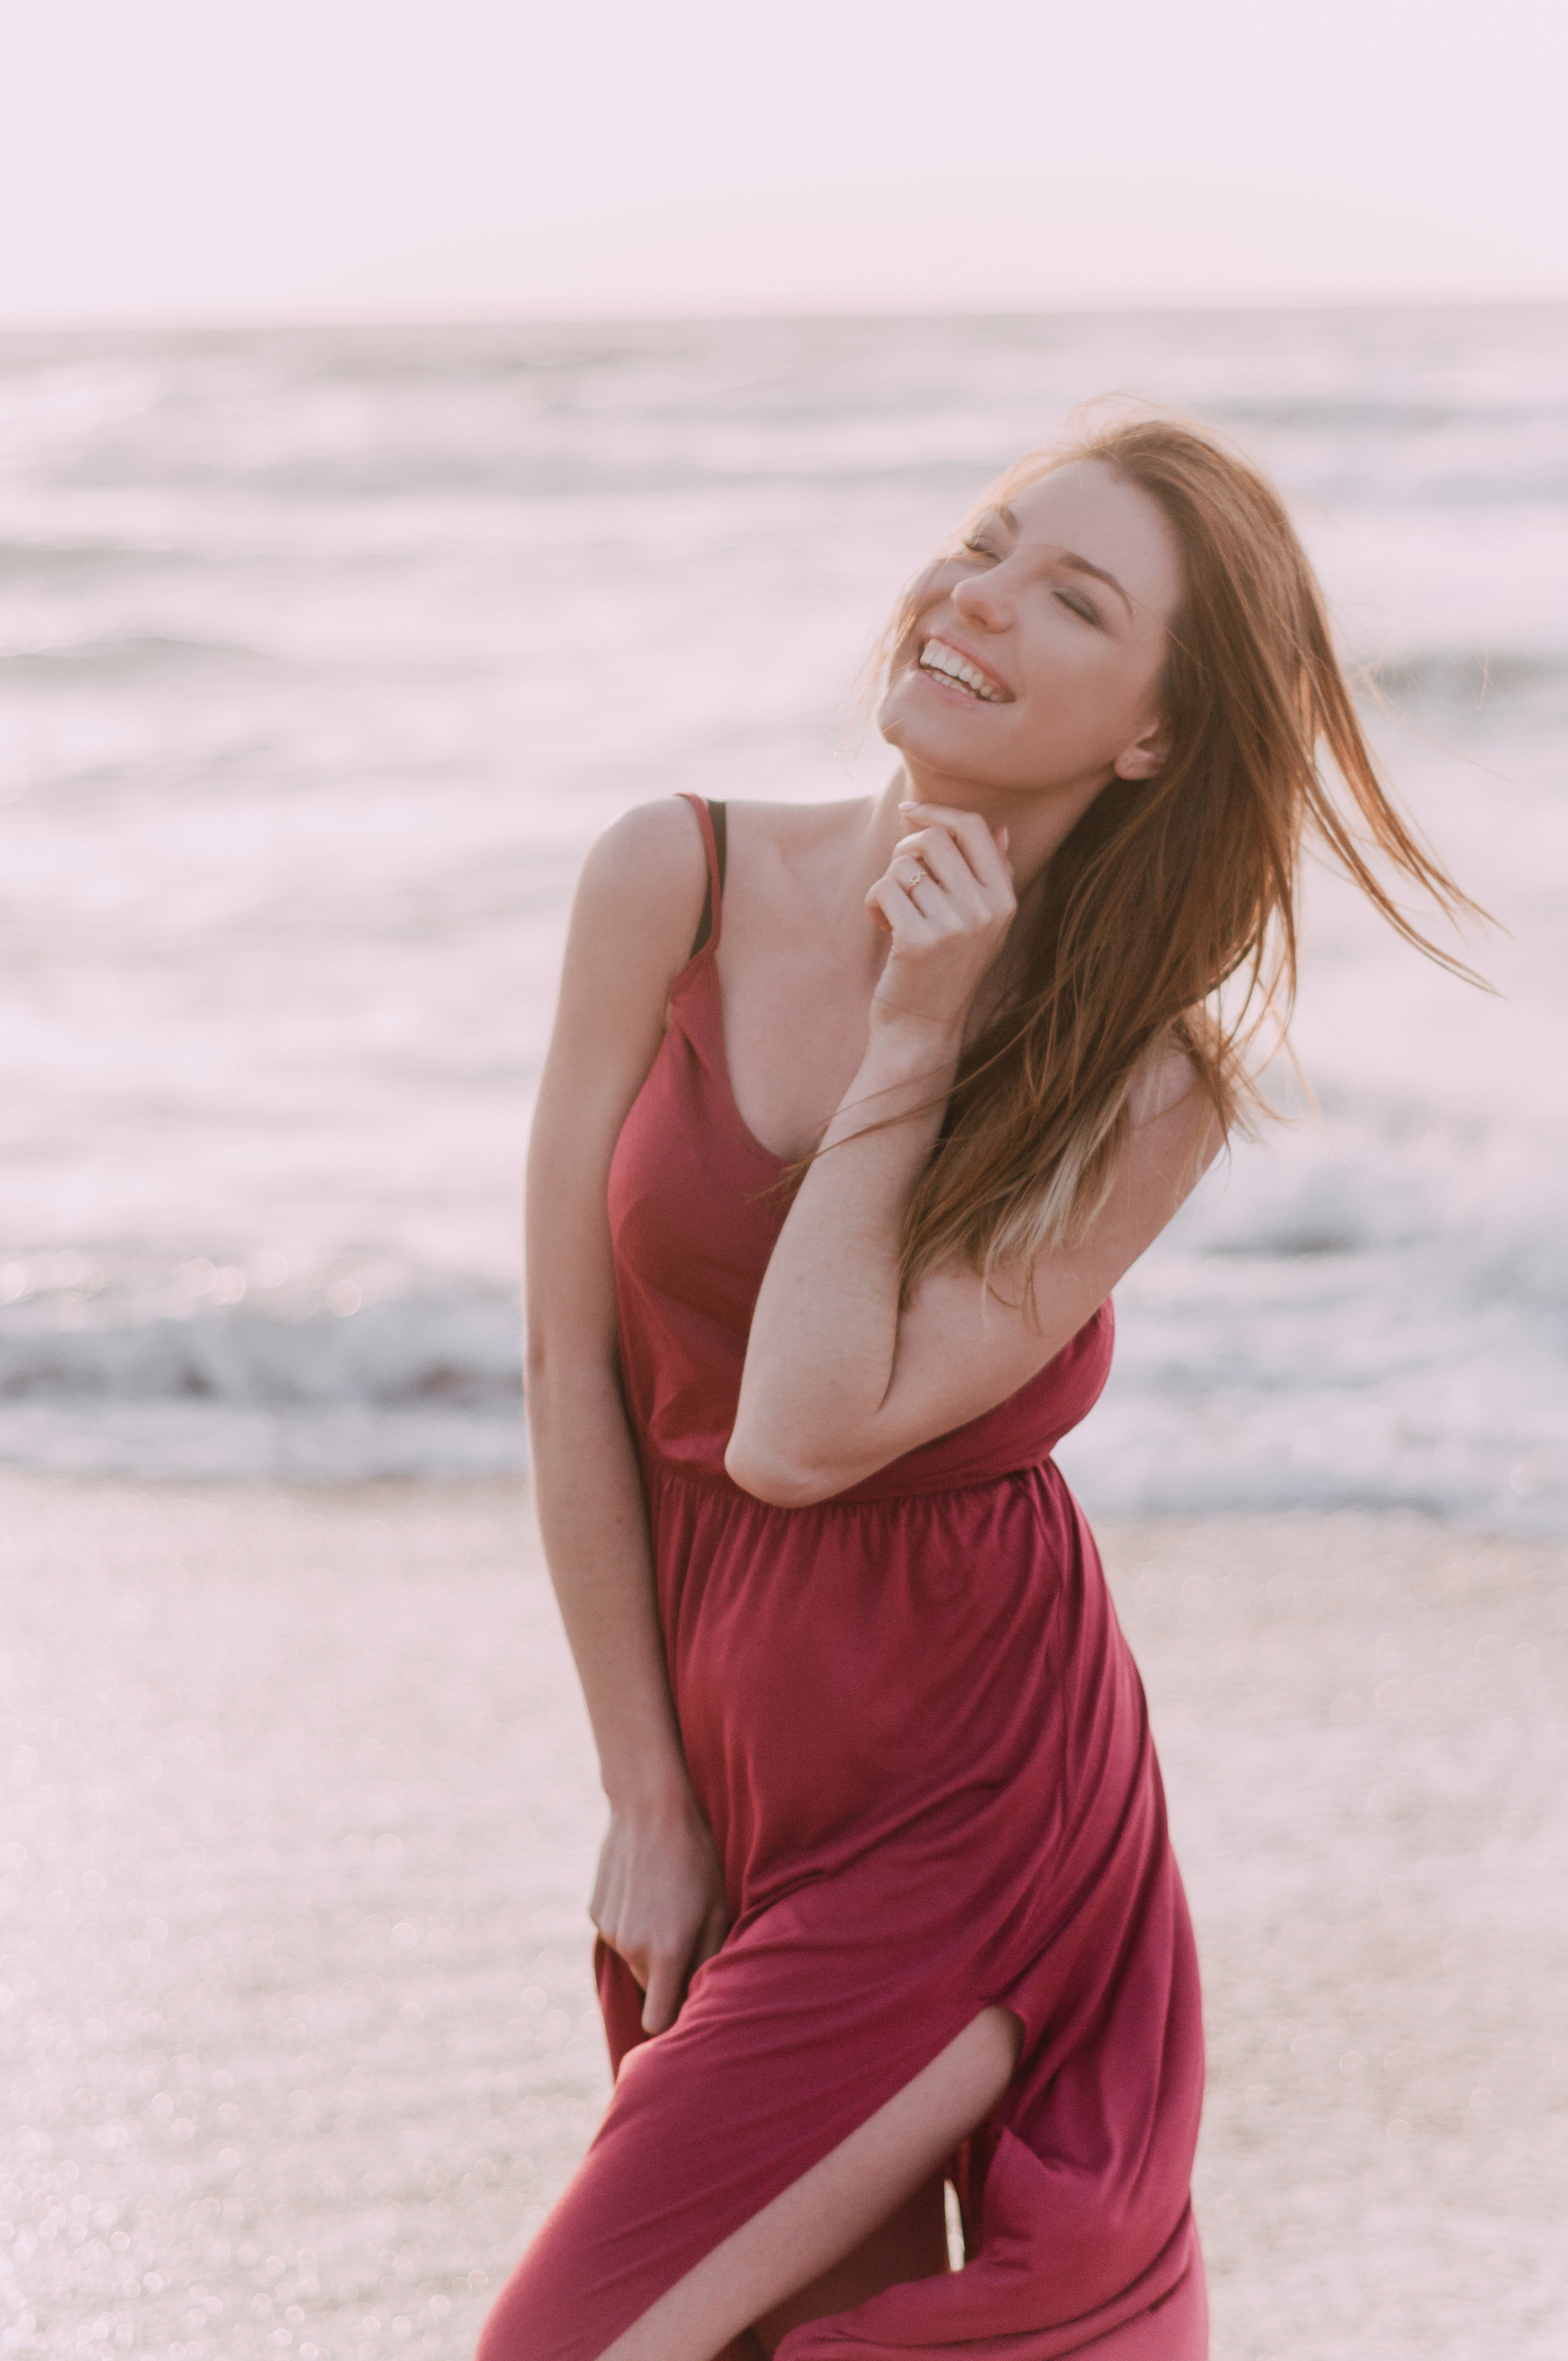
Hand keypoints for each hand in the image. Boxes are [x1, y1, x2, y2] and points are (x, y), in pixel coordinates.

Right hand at [589, 1784, 729, 2033]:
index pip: (657, 2023)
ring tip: (668, 1905)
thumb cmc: (697, 1860)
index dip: (672, 2024)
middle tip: (689, 1936)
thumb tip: (701, 2001)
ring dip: (649, 1947)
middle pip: (650, 1987)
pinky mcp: (595, 1912)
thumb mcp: (717, 1910)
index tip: (686, 2012)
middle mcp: (631, 1948)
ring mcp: (608, 1930)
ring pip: (633, 1959)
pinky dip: (631, 1924)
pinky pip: (617, 1933)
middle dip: (668, 1976)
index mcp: (666, 1954)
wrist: (651, 1808)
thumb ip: (709, 1962)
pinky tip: (645, 1890)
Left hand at [864, 801, 1015, 1048]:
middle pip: (934, 838)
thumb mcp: (983, 926)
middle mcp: (986, 911)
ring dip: (888, 884)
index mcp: (1005, 900)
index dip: (937, 810)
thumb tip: (1001, 829)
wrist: (922, 1029)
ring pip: (904, 865)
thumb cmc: (946, 969)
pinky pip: (884, 888)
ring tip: (893, 913)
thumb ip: (994, 877)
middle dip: (905, 849)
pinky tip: (882, 927)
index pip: (974, 828)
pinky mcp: (918, 940)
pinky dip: (873, 903)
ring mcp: (954, 926)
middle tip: (898, 878)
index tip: (909, 811)